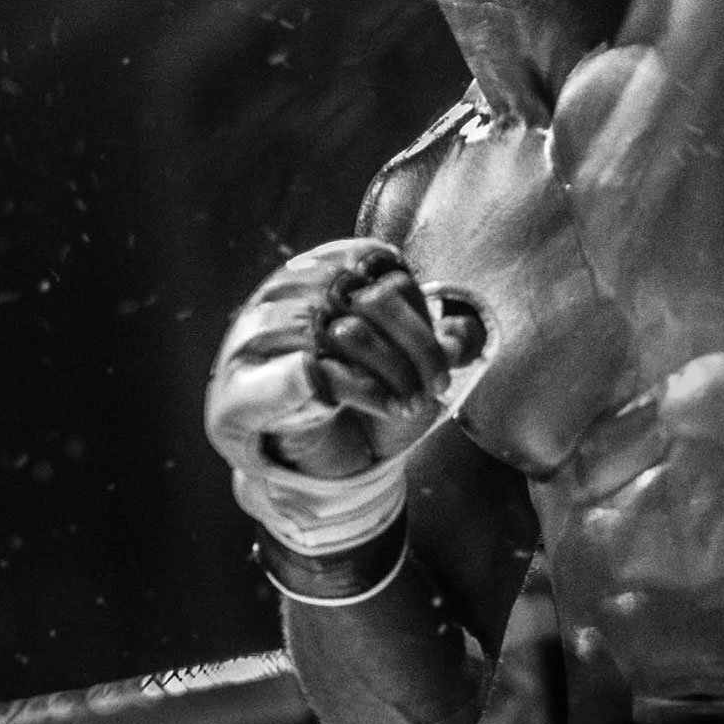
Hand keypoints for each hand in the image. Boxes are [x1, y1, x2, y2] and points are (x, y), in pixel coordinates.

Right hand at [204, 239, 483, 487]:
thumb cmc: (362, 396)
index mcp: (321, 270)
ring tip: (412, 402)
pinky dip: (371, 391)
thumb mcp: (408, 364)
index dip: (422, 314)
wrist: (312, 453)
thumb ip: (439, 342)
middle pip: (375, 299)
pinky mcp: (256, 380)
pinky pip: (324, 374)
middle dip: (421, 348)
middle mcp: (288, 291)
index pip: (385, 271)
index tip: (443, 355)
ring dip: (398, 373)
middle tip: (437, 386)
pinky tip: (388, 406)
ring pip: (353, 334)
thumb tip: (466, 333)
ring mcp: (266, 333)